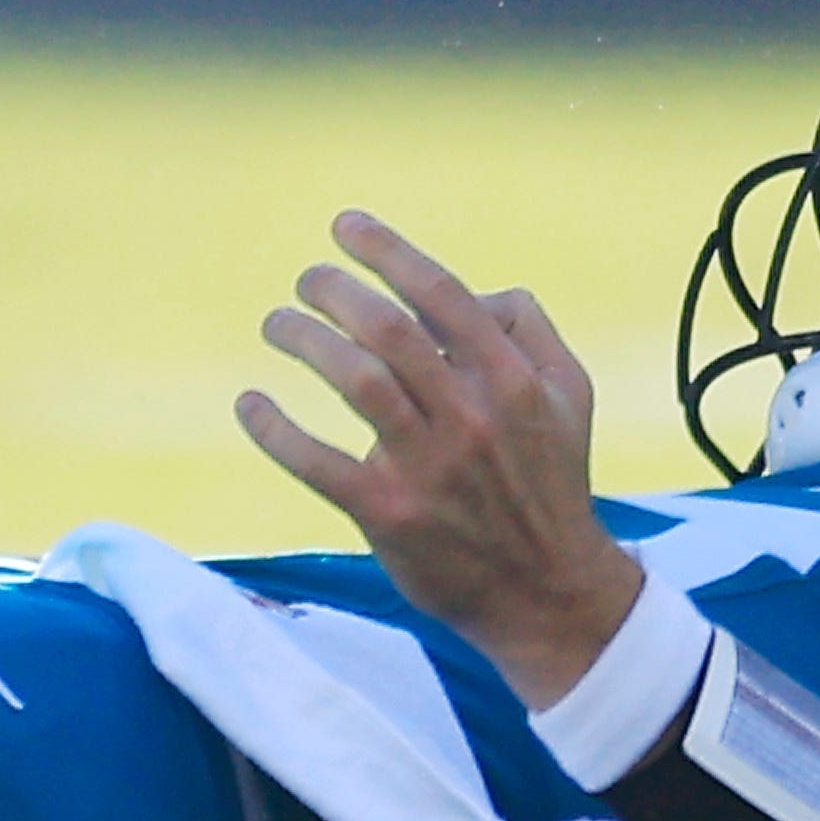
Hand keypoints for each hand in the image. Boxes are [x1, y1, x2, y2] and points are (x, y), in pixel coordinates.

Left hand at [235, 211, 647, 703]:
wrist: (550, 595)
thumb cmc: (549, 483)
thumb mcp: (569, 397)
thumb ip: (529, 329)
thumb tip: (471, 288)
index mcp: (513, 380)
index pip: (441, 295)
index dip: (387, 251)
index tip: (345, 226)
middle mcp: (473, 417)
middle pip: (388, 329)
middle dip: (334, 290)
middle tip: (307, 280)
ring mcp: (430, 468)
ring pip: (355, 381)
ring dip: (303, 340)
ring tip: (278, 324)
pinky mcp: (390, 515)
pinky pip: (318, 464)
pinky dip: (274, 429)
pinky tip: (249, 403)